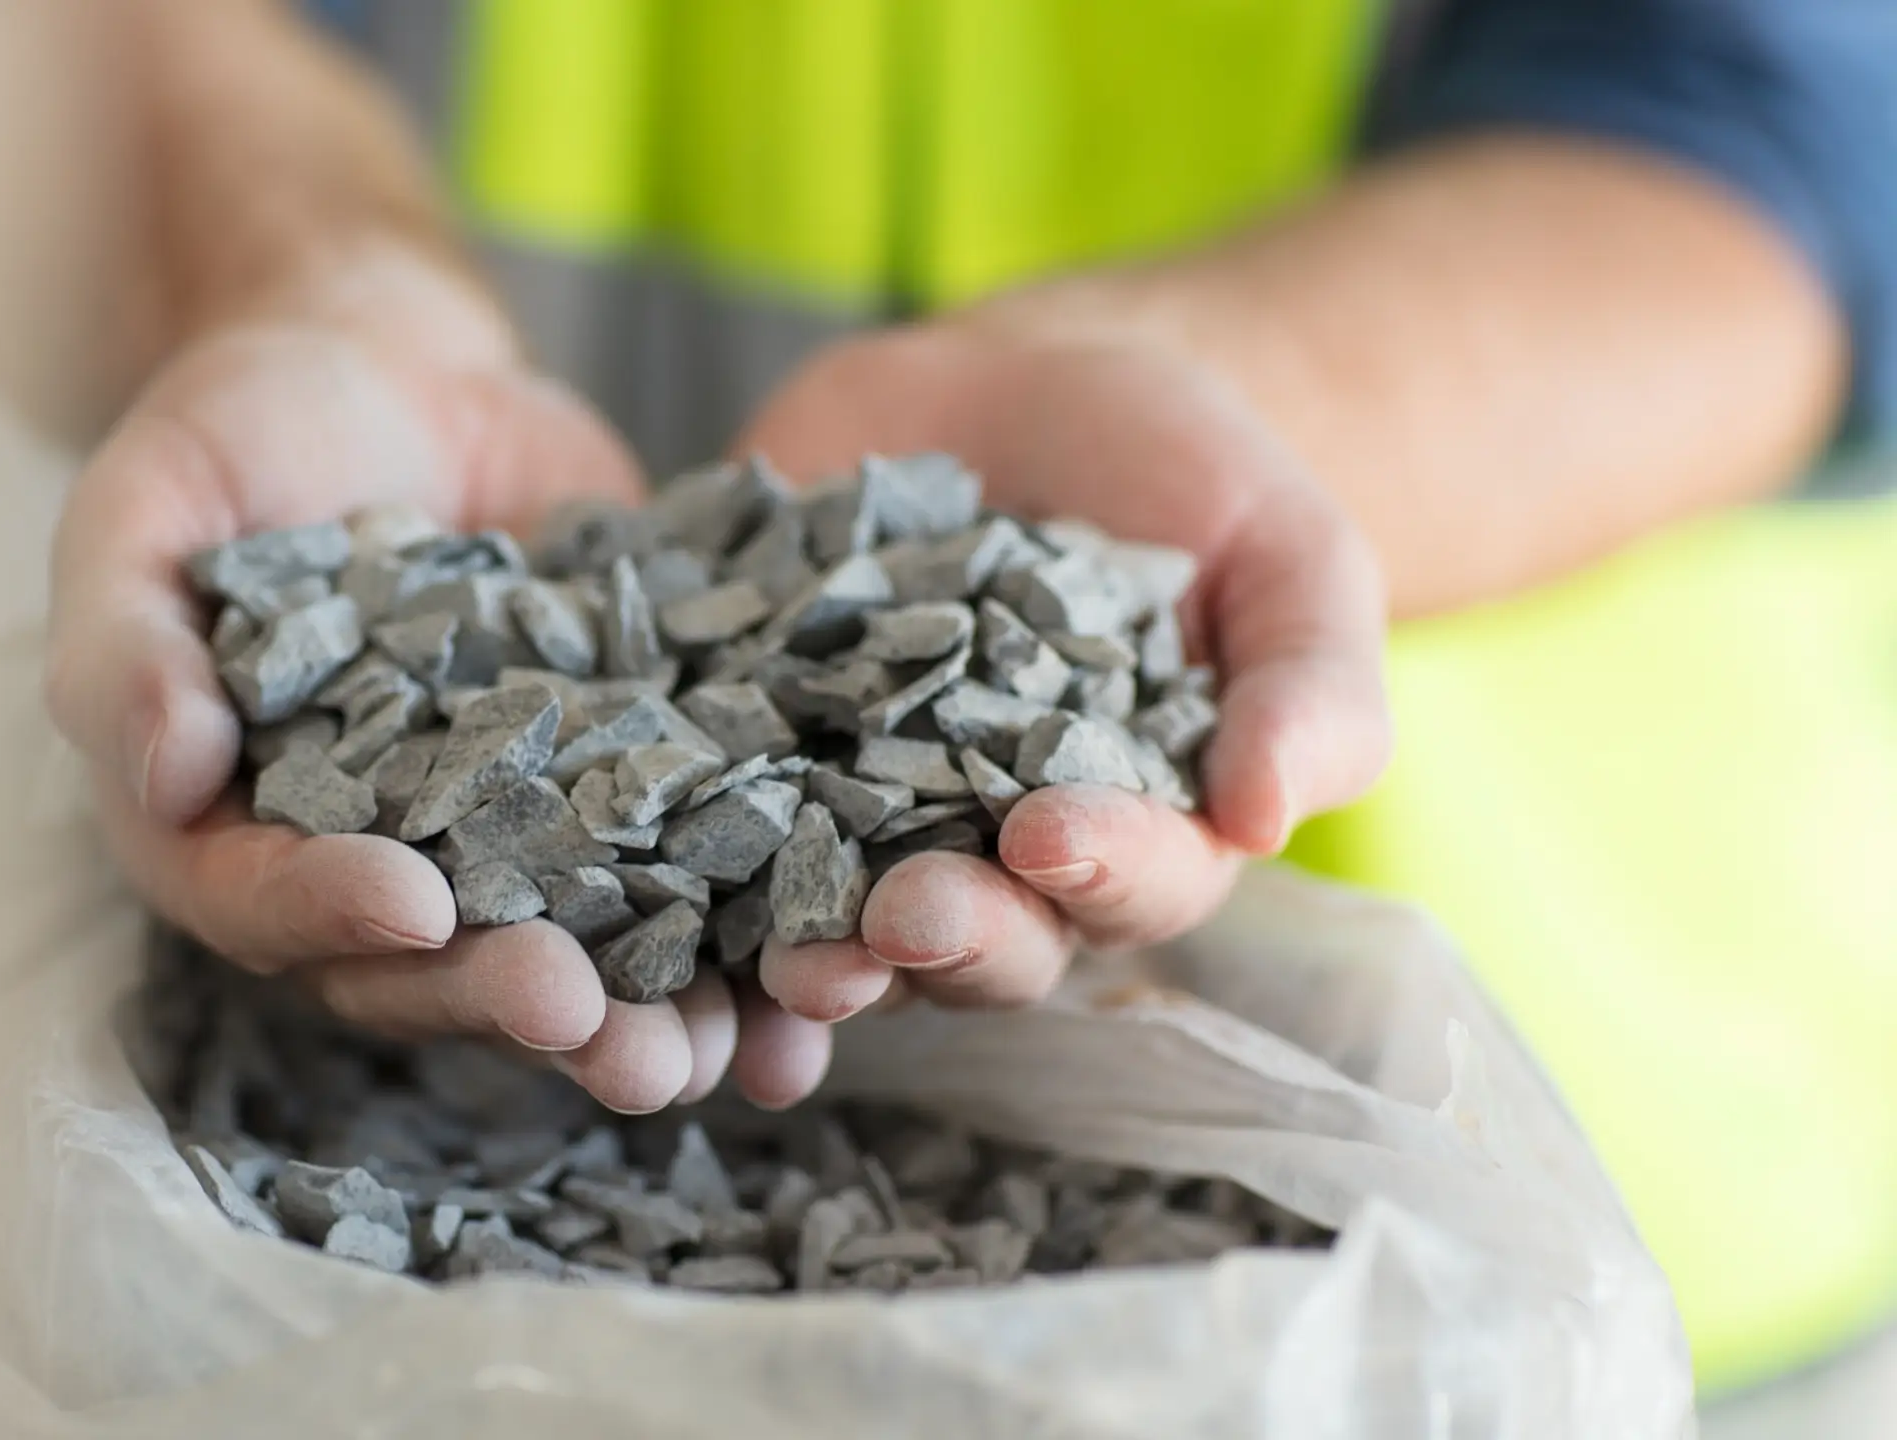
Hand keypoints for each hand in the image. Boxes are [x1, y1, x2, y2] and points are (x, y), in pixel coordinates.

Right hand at [46, 258, 814, 1112]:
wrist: (392, 365)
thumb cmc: (239, 431)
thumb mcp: (144, 507)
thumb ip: (124, 643)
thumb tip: (166, 777)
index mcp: (228, 824)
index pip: (262, 904)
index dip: (330, 915)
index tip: (414, 903)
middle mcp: (362, 864)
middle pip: (423, 972)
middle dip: (504, 999)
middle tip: (584, 1012)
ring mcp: (500, 841)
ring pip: (561, 960)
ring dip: (635, 1019)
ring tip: (709, 1047)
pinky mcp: (617, 795)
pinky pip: (678, 882)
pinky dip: (740, 940)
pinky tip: (804, 978)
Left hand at [735, 295, 1391, 1024]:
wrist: (1034, 390)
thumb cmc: (1193, 484)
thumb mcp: (1291, 557)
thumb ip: (1309, 684)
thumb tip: (1272, 813)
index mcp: (1131, 839)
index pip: (1127, 886)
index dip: (1096, 872)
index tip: (1053, 833)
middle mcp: (990, 863)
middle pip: (973, 940)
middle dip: (938, 936)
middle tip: (896, 914)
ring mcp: (856, 818)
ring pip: (833, 921)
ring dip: (803, 956)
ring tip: (779, 953)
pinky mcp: (746, 754)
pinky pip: (705, 834)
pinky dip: (674, 880)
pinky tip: (640, 899)